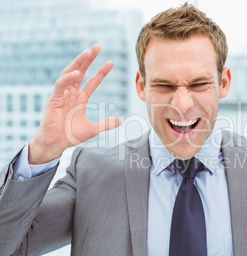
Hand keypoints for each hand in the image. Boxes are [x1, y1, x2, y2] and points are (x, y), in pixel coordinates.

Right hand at [29, 45, 120, 163]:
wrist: (56, 143)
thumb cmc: (70, 135)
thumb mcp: (93, 129)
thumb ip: (105, 124)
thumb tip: (119, 121)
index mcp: (80, 97)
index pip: (93, 81)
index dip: (101, 72)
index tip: (111, 62)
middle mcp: (71, 93)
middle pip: (80, 71)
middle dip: (88, 59)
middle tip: (97, 46)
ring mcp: (62, 94)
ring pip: (69, 73)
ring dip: (78, 62)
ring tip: (87, 52)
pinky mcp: (54, 99)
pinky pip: (60, 85)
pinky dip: (67, 78)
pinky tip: (76, 73)